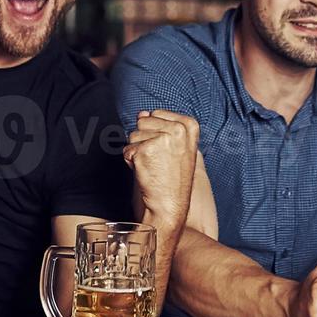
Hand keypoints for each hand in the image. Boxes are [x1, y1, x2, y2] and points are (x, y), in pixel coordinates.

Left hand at [122, 110, 199, 224]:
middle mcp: (178, 129)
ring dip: (137, 150)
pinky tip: (145, 170)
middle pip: (143, 121)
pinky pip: (127, 149)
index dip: (156, 131)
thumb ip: (161, 125)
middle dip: (145, 139)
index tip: (167, 149)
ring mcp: (162, 139)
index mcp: (189, 125)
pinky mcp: (145, 150)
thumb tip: (142, 113)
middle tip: (158, 158)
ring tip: (153, 165)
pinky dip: (131, 161)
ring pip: (133, 134)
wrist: (170, 203)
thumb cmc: (173, 177)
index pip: (156, 113)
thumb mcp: (177, 146)